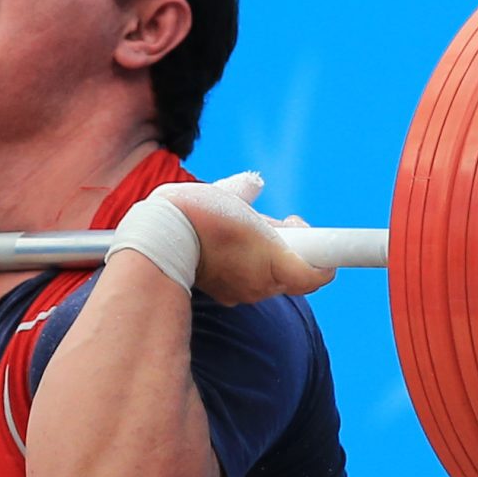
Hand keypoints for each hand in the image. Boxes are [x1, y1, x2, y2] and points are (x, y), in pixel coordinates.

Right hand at [162, 172, 335, 305]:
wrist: (155, 240)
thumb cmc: (198, 217)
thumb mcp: (229, 194)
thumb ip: (246, 191)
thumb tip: (256, 181)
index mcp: (276, 263)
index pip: (319, 274)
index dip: (322, 253)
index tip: (305, 231)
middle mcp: (262, 285)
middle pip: (292, 270)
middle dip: (287, 245)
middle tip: (273, 221)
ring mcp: (241, 293)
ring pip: (268, 276)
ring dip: (263, 254)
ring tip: (242, 228)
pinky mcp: (222, 295)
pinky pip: (244, 281)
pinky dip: (242, 264)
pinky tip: (224, 244)